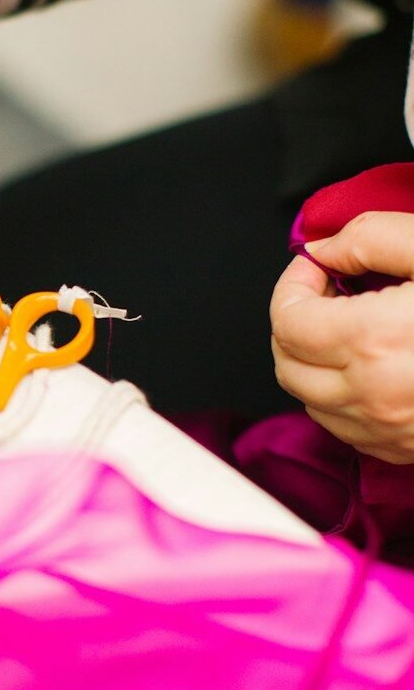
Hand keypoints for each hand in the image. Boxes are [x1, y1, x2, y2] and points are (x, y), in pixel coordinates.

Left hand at [270, 211, 413, 463]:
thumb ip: (373, 238)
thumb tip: (323, 249)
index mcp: (376, 341)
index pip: (287, 319)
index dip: (294, 284)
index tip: (316, 266)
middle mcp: (373, 394)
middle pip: (286, 362)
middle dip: (296, 321)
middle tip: (331, 291)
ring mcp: (388, 431)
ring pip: (308, 399)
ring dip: (313, 360)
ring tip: (354, 325)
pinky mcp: (403, 451)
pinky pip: (343, 426)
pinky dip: (340, 395)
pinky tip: (374, 365)